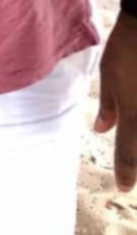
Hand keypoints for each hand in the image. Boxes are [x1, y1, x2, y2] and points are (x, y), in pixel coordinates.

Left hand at [94, 16, 136, 189]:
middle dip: (134, 160)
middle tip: (127, 171)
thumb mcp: (110, 75)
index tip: (122, 187)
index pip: (129, 154)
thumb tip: (101, 129)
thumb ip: (109, 107)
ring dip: (135, 141)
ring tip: (128, 118)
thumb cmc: (128, 47)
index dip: (126, 173)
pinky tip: (135, 101)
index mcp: (135, 116)